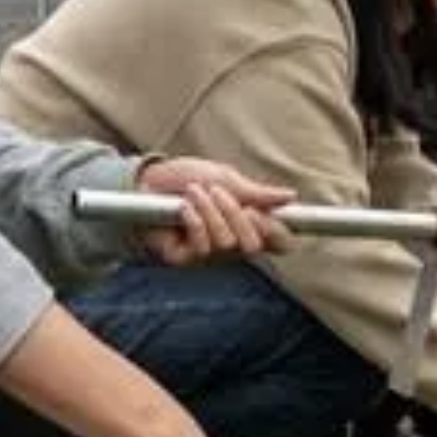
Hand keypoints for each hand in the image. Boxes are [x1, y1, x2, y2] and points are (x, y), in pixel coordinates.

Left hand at [134, 158, 294, 265]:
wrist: (147, 182)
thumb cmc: (186, 178)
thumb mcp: (224, 178)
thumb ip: (255, 193)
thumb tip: (289, 196)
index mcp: (249, 224)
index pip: (281, 243)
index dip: (278, 233)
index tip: (262, 212)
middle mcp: (233, 244)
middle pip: (254, 245)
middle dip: (237, 215)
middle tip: (221, 194)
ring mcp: (209, 254)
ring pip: (226, 242)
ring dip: (209, 211)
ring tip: (195, 193)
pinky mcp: (184, 258)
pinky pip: (201, 245)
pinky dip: (194, 220)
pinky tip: (183, 208)